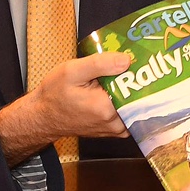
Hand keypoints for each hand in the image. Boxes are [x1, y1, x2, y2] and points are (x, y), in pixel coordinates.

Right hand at [0, 52, 131, 162]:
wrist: (42, 116)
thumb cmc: (54, 94)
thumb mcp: (72, 71)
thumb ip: (100, 64)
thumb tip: (127, 60)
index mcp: (106, 109)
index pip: (139, 91)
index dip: (144, 75)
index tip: (147, 61)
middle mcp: (114, 123)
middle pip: (141, 99)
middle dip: (143, 81)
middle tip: (144, 64)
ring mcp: (114, 129)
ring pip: (137, 107)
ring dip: (136, 91)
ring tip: (135, 73)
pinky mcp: (113, 130)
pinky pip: (130, 114)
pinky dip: (130, 100)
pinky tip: (125, 86)